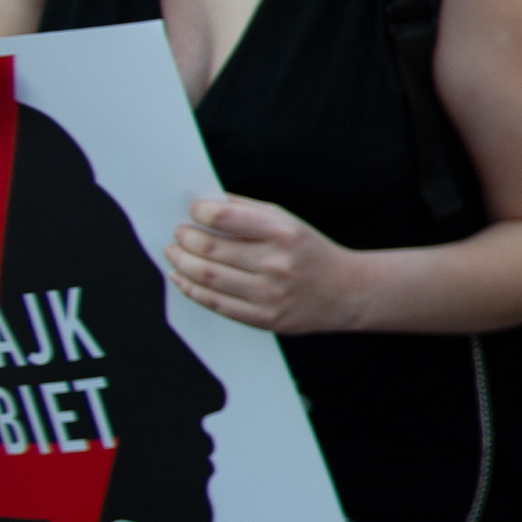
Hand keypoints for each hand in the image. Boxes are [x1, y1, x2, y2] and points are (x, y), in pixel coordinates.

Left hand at [167, 196, 369, 333]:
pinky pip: (215, 303)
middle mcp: (276, 263)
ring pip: (206, 277)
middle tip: (178, 233)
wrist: (347, 291)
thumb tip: (207, 203)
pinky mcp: (263, 317)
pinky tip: (182, 277)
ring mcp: (269, 294)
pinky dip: (191, 289)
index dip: (199, 212)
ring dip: (181, 263)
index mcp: (283, 233)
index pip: (224, 218)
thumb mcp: (289, 221)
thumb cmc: (313, 253)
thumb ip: (248, 210)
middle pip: (209, 249)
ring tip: (174, 253)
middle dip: (184, 238)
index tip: (193, 211)